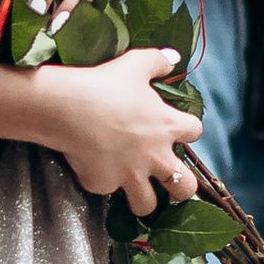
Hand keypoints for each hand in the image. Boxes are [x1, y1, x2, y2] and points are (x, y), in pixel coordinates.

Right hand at [43, 48, 199, 214]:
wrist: (68, 108)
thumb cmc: (105, 84)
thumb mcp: (135, 64)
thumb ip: (158, 62)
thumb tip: (174, 58)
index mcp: (167, 127)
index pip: (195, 133)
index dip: (188, 130)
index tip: (176, 128)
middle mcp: (155, 157)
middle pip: (185, 188)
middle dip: (182, 188)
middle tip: (169, 179)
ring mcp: (130, 175)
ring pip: (148, 205)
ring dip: (144, 199)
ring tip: (136, 189)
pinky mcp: (103, 184)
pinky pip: (106, 191)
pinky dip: (102, 182)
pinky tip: (94, 169)